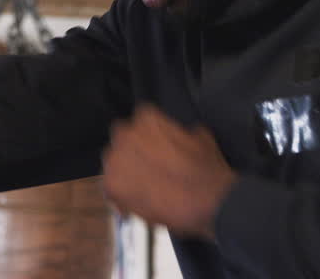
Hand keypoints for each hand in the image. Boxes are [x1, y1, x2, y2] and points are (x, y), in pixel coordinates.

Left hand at [101, 105, 237, 239]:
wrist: (209, 201)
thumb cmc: (209, 170)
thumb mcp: (201, 137)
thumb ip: (181, 131)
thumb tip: (182, 135)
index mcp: (146, 117)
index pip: (140, 124)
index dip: (148, 141)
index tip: (156, 153)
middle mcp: (125, 133)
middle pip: (123, 142)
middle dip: (134, 155)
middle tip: (150, 171)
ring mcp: (115, 159)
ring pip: (115, 164)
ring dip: (127, 174)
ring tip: (147, 189)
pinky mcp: (111, 185)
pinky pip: (111, 188)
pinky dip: (122, 197)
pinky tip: (140, 203)